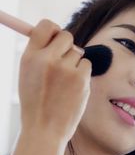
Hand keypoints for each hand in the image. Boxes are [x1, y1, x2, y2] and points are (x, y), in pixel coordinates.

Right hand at [18, 19, 91, 141]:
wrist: (44, 129)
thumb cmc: (36, 103)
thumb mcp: (28, 74)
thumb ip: (39, 54)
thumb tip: (55, 35)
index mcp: (30, 56)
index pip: (46, 26)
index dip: (54, 30)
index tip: (56, 37)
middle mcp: (47, 59)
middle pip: (66, 36)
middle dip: (68, 45)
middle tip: (64, 60)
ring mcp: (66, 68)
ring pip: (78, 52)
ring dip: (75, 63)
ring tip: (64, 82)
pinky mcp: (81, 78)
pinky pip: (87, 64)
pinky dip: (83, 73)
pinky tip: (73, 88)